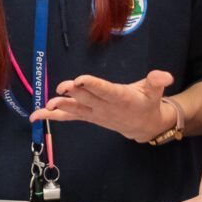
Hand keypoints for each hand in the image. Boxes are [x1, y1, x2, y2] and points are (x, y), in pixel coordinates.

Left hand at [33, 70, 173, 141]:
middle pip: (87, 98)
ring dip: (60, 107)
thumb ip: (157, 82)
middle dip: (73, 93)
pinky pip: (69, 116)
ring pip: (75, 109)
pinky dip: (53, 116)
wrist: (144, 126)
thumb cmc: (148, 102)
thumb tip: (165, 76)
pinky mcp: (88, 116)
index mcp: (122, 98)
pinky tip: (37, 115)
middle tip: (61, 87)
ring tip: (46, 106)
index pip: (105, 91)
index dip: (93, 85)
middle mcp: (106, 107)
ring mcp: (95, 113)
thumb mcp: (156, 91)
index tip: (80, 79)